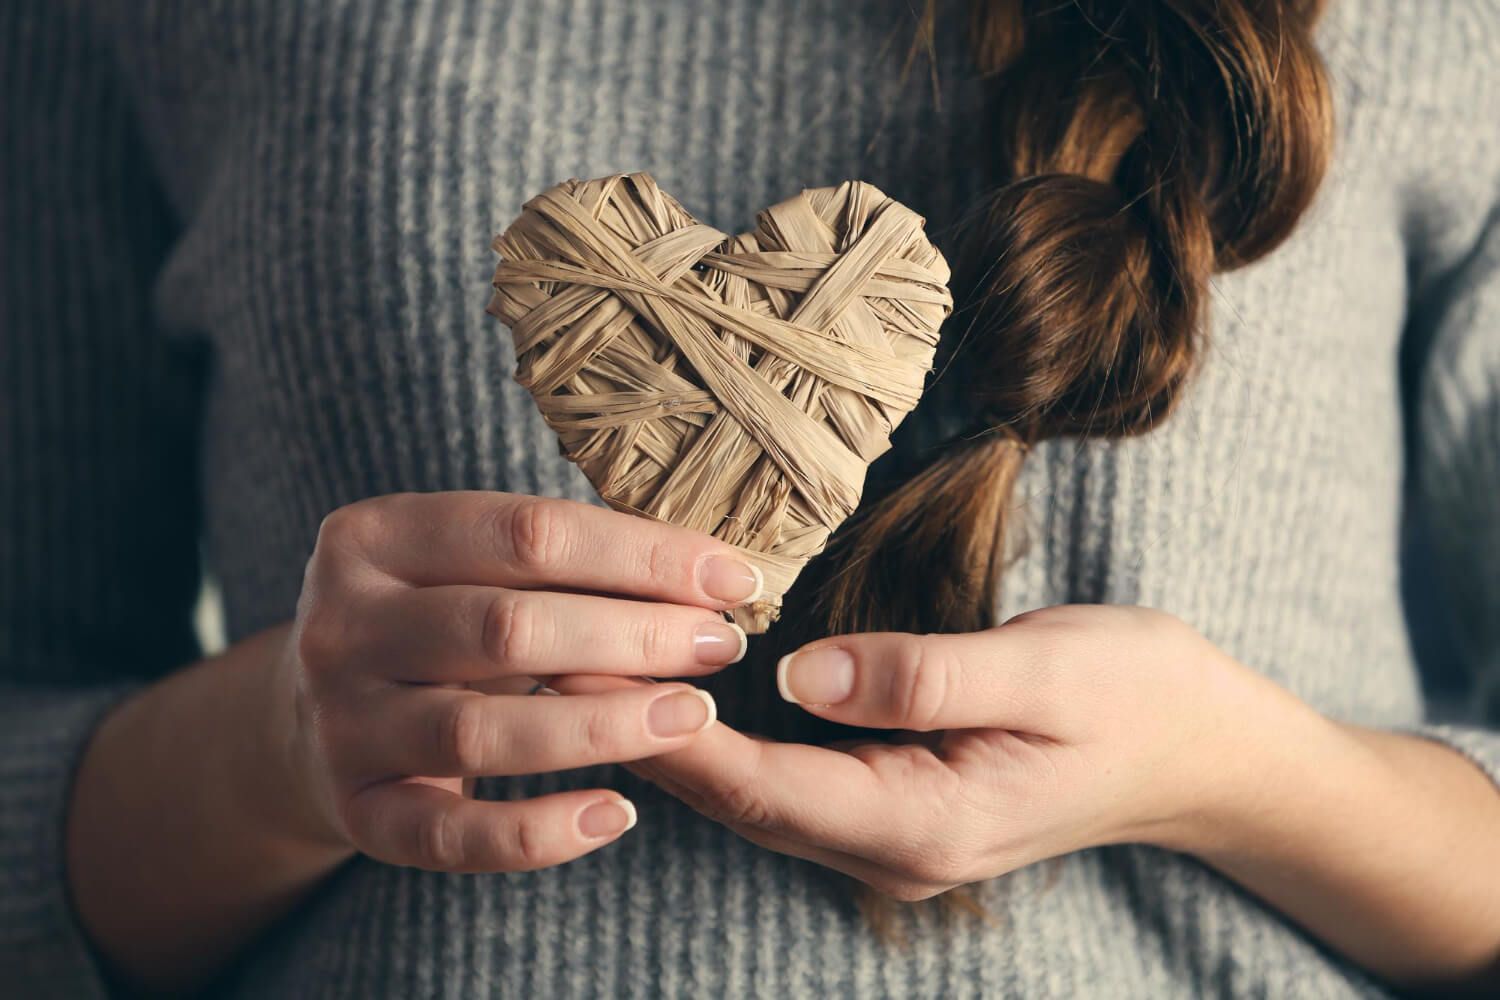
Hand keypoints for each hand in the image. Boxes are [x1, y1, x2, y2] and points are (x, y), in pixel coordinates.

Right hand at [275, 491, 761, 872]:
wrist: (309, 717)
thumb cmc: (434, 622)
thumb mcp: (467, 565)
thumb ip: (562, 560)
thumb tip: (713, 576)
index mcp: (373, 537)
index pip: (528, 532)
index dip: (643, 554)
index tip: (734, 578)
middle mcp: (342, 627)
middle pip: (507, 626)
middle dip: (635, 634)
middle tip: (721, 647)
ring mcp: (341, 725)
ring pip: (482, 732)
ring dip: (604, 726)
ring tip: (692, 716)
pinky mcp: (356, 813)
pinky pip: (454, 836)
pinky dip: (541, 832)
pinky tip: (618, 814)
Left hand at [554, 605, 1272, 899]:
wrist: (1203, 750)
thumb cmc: (1134, 694)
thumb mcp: (1043, 667)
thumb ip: (920, 675)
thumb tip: (800, 671)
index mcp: (920, 822)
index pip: (758, 784)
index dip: (664, 734)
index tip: (585, 673)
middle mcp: (890, 844)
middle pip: (736, 798)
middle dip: (642, 735)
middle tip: (551, 660)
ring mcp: (890, 832)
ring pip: (751, 794)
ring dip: (670, 736)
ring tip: (587, 668)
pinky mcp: (893, 802)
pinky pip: (785, 778)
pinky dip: (720, 735)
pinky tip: (679, 688)